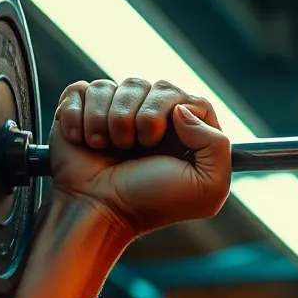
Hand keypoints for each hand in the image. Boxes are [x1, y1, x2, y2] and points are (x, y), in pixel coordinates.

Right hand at [49, 78, 232, 234]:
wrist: (98, 212)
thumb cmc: (151, 202)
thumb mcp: (208, 187)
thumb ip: (218, 144)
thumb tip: (182, 109)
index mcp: (185, 134)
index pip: (193, 100)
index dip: (177, 111)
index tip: (163, 140)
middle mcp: (152, 119)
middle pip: (157, 86)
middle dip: (144, 117)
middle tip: (135, 147)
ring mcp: (116, 112)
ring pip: (117, 86)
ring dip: (109, 120)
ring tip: (108, 148)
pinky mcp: (81, 110)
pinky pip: (81, 90)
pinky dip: (79, 117)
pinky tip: (85, 141)